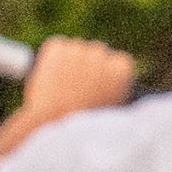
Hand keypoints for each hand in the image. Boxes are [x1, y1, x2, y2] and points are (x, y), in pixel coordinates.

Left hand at [25, 36, 139, 118]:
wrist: (54, 121)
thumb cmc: (83, 125)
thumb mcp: (109, 111)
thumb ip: (111, 93)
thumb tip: (103, 86)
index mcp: (121, 68)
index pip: (118, 63)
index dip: (107, 77)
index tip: (98, 88)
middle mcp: (102, 52)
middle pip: (97, 54)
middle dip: (88, 67)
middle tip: (76, 90)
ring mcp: (78, 48)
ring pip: (75, 51)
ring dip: (70, 63)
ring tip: (61, 90)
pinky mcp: (57, 47)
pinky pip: (57, 48)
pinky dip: (52, 60)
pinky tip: (50, 81)